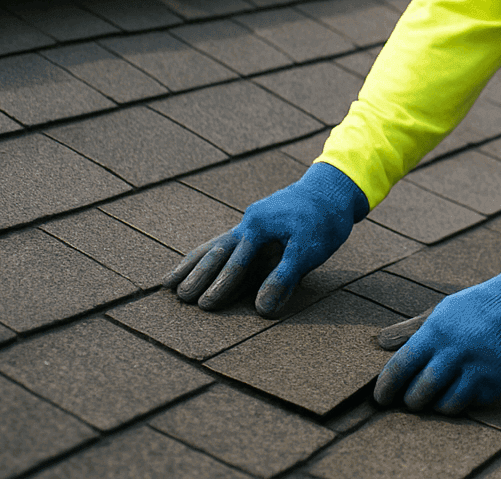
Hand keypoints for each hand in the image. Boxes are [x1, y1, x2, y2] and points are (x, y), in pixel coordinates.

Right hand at [162, 161, 367, 315]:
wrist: (332, 190)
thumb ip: (284, 278)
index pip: (236, 263)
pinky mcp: (254, 227)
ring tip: (168, 283)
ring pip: (214, 247)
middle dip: (197, 276)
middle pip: (216, 253)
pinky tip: (195, 265)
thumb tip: (261, 309)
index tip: (205, 307)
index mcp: (259, 226)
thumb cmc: (323, 220)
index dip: (221, 286)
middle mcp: (248, 223)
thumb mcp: (309, 250)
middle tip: (178, 298)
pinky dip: (207, 256)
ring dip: (193, 265)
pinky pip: (224, 243)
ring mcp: (248, 224)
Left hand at [374, 256, 500, 413]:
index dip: (385, 388)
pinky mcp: (495, 383)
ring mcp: (476, 370)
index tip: (380, 398)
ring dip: (438, 405)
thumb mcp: (442, 311)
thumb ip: (411, 329)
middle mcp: (454, 353)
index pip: (400, 368)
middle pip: (420, 394)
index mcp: (435, 333)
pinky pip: (472, 403)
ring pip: (445, 406)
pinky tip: (467, 386)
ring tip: (438, 397)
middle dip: (412, 401)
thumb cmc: (478, 308)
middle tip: (412, 399)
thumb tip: (380, 341)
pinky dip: (466, 400)